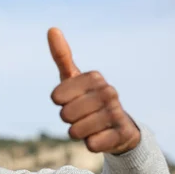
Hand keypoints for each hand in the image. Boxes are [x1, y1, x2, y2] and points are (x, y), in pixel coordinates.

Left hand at [47, 27, 140, 154]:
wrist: (119, 127)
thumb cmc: (89, 100)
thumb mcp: (74, 79)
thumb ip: (62, 56)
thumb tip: (52, 28)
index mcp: (94, 77)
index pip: (56, 96)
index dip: (60, 103)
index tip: (72, 100)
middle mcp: (108, 92)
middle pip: (65, 115)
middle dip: (69, 120)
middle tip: (82, 116)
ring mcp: (117, 113)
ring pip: (76, 131)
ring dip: (79, 133)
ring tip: (91, 126)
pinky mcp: (122, 133)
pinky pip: (91, 145)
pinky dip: (91, 144)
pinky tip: (102, 137)